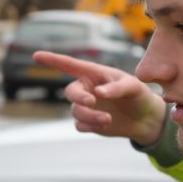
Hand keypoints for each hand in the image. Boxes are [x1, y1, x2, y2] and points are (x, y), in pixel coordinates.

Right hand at [32, 50, 166, 144]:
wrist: (146, 120)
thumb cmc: (139, 96)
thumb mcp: (134, 87)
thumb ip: (116, 87)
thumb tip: (97, 93)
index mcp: (94, 74)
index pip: (70, 65)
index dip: (52, 60)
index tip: (36, 55)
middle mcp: (87, 89)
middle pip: (71, 92)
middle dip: (79, 98)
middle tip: (92, 102)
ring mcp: (86, 107)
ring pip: (76, 111)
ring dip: (90, 116)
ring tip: (108, 119)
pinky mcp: (89, 122)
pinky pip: (80, 125)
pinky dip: (91, 126)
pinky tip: (105, 124)